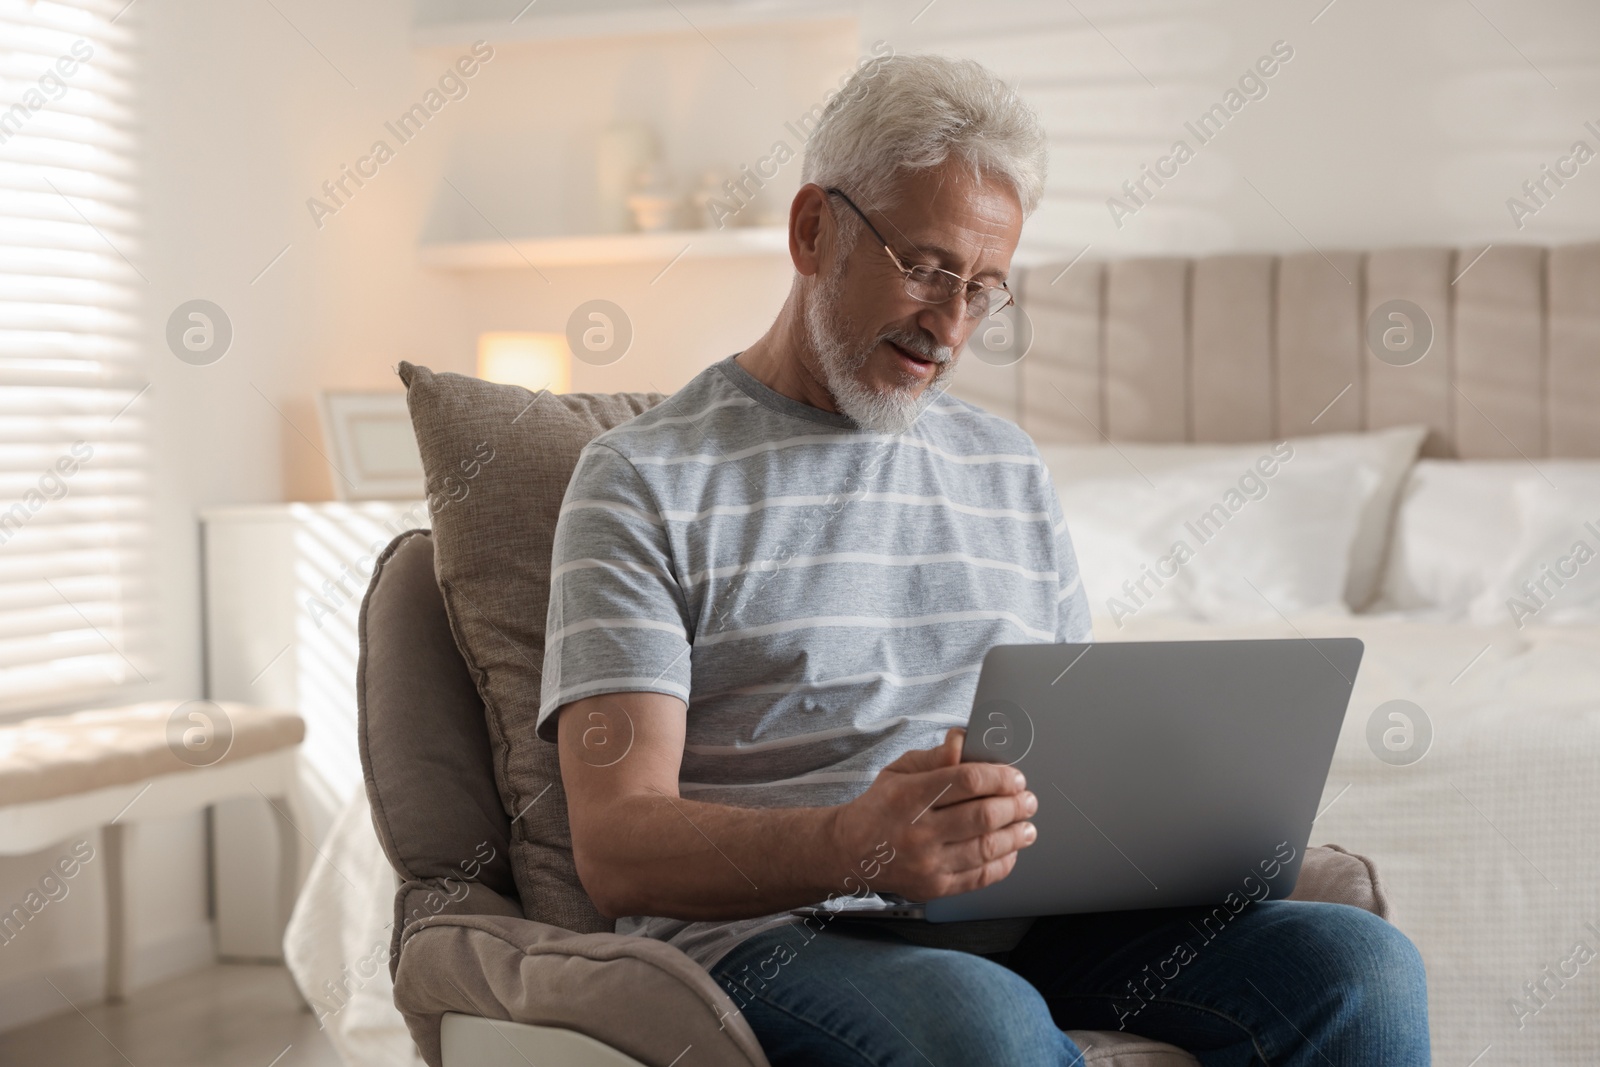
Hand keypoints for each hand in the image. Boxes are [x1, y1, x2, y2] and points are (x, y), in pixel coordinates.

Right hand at [828, 728, 1037, 901]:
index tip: (1014, 777)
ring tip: (1027, 826)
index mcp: (908, 796)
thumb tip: (963, 741)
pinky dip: (1003, 863)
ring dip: (1016, 835)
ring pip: (986, 848)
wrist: (850, 852)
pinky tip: (1011, 850)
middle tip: (1027, 799)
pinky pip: (980, 877)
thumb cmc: (880, 806)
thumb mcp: (899, 770)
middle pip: (982, 815)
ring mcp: (927, 864)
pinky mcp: (934, 888)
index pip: (966, 781)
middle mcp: (918, 831)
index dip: (999, 777)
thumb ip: (935, 756)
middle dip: (1015, 805)